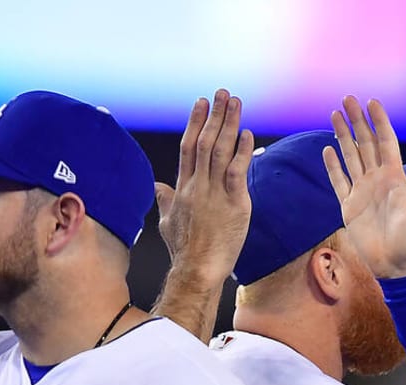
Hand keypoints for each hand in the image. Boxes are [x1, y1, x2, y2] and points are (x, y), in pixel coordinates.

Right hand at [154, 90, 254, 286]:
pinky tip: (247, 134)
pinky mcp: (233, 205)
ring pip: (219, 151)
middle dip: (214, 115)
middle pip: (204, 142)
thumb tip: (158, 187)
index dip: (195, 123)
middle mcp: (197, 186)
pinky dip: (241, 152)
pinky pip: (236, 172)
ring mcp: (214, 194)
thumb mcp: (167, 222)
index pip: (188, 147)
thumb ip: (164, 200)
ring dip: (228, 124)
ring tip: (235, 103)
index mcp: (182, 188)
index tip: (201, 103)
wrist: (196, 270)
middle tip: (222, 93)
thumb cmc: (184, 251)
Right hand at [324, 96, 405, 279]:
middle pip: (364, 143)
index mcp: (395, 177)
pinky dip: (332, 166)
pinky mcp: (349, 206)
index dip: (379, 122)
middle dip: (357, 121)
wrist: (398, 265)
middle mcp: (378, 180)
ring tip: (335, 115)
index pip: (386, 142)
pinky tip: (327, 150)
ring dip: (343, 136)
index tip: (372, 101)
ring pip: (350, 156)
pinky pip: (338, 181)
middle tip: (347, 98)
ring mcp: (362, 191)